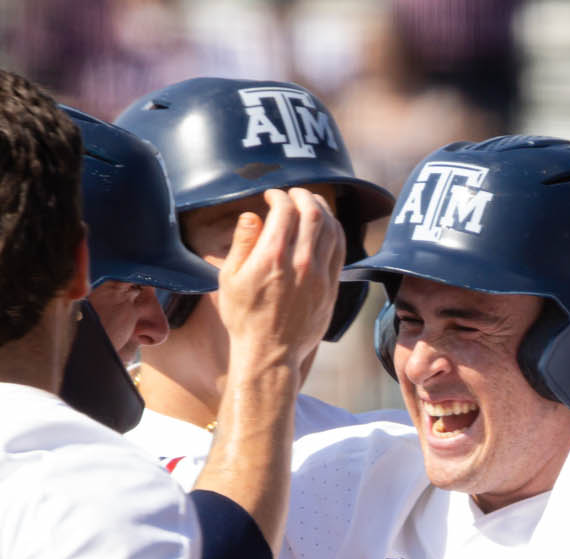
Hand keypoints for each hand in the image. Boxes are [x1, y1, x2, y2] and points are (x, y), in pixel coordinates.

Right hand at [217, 187, 345, 368]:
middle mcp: (300, 263)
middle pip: (312, 212)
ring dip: (322, 210)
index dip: (279, 196)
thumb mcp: (229, 279)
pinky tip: (326, 227)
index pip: (285, 210)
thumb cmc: (244, 318)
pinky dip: (335, 231)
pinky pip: (340, 250)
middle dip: (303, 196)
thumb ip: (242, 243)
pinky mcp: (331, 289)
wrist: (269, 355)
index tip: (272, 196)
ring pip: (331, 228)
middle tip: (294, 194)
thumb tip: (252, 215)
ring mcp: (320, 276)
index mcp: (272, 257)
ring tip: (312, 204)